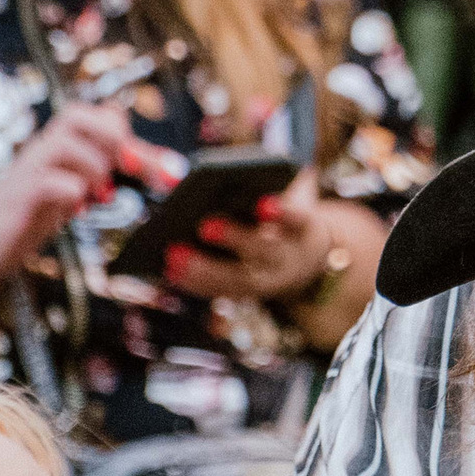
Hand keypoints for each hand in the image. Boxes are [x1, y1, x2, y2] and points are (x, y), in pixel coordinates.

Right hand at [0, 104, 172, 292]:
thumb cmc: (24, 219)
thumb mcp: (68, 195)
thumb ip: (96, 176)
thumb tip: (139, 162)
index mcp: (54, 148)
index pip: (91, 114)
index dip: (123, 130)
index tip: (150, 163)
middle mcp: (39, 151)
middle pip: (76, 115)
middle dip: (114, 138)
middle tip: (130, 169)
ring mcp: (25, 172)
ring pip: (64, 143)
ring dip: (94, 167)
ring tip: (100, 195)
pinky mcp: (16, 199)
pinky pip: (47, 182)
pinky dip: (71, 193)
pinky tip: (77, 211)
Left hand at [165, 178, 387, 348]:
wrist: (304, 259)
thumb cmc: (280, 217)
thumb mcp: (279, 200)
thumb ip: (256, 190)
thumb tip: (202, 181)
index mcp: (302, 228)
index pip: (297, 219)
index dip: (283, 212)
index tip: (264, 202)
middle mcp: (290, 258)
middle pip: (265, 252)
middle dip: (235, 239)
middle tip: (204, 225)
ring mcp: (271, 281)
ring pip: (241, 280)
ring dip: (205, 270)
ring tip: (174, 254)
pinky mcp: (250, 294)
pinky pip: (222, 292)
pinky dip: (195, 283)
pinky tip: (171, 271)